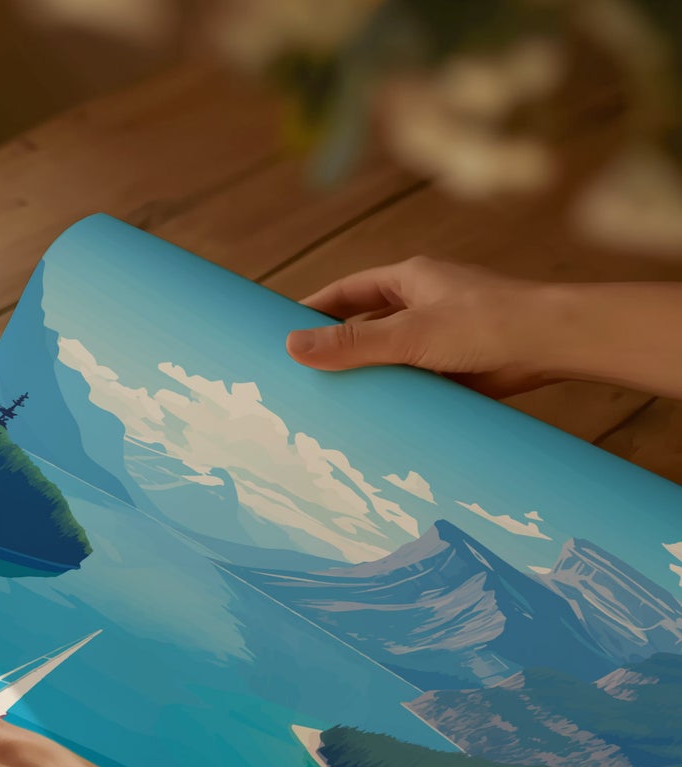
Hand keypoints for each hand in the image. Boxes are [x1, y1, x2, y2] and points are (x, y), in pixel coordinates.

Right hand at [285, 256, 554, 396]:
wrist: (552, 345)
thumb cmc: (486, 324)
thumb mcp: (409, 334)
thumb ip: (351, 343)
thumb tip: (291, 347)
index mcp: (410, 280)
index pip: (348, 291)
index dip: (314, 309)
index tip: (282, 331)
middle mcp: (423, 304)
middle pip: (365, 325)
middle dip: (336, 347)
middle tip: (298, 374)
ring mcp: (440, 337)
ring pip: (388, 356)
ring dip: (365, 376)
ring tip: (328, 403)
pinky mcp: (455, 367)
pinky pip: (412, 381)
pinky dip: (393, 396)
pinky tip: (373, 418)